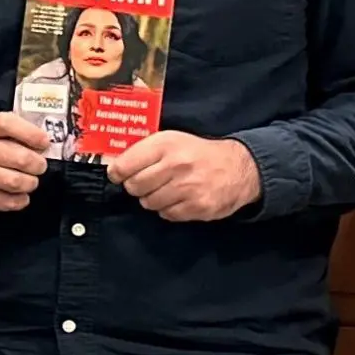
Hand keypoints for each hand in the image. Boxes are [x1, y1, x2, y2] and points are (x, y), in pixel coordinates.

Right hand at [0, 112, 52, 211]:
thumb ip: (10, 132)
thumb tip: (43, 144)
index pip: (6, 123)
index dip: (30, 133)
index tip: (44, 142)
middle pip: (19, 157)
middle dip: (37, 165)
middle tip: (39, 167)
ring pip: (15, 181)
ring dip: (30, 184)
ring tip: (30, 182)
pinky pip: (5, 201)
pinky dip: (19, 201)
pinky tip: (20, 197)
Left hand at [114, 131, 262, 221]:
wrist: (239, 168)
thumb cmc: (198, 153)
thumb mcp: (172, 140)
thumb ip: (144, 151)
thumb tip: (115, 167)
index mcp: (166, 144)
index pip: (125, 165)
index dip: (117, 173)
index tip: (118, 175)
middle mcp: (176, 165)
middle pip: (134, 187)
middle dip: (136, 187)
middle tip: (147, 183)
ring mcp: (187, 188)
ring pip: (149, 203)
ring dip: (152, 199)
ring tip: (166, 189)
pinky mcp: (197, 207)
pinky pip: (166, 214)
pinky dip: (168, 209)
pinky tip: (179, 198)